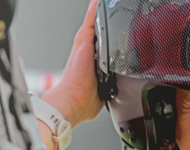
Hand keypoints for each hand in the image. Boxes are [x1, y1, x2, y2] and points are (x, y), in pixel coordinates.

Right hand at [42, 0, 104, 128]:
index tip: (116, 27)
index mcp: (92, 62)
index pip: (101, 45)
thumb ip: (107, 84)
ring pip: (94, 22)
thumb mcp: (103, 90)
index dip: (107, 36)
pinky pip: (91, 20)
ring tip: (104, 2)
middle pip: (97, 30)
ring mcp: (84, 44)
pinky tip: (100, 2)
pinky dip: (95, 10)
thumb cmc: (83, 100)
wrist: (73, 101)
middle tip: (112, 6)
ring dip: (99, 11)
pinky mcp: (83, 41)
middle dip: (103, 19)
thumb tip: (113, 89)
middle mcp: (87, 51)